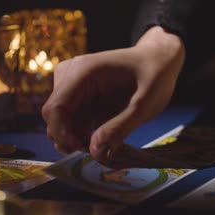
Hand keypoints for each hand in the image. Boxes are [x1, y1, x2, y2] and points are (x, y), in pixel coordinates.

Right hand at [42, 26, 184, 163]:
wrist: (160, 60)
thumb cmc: (155, 75)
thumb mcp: (144, 104)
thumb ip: (119, 128)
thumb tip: (95, 154)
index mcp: (82, 71)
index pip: (55, 108)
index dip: (62, 134)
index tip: (83, 151)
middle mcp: (71, 77)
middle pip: (55, 118)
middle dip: (71, 139)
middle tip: (99, 152)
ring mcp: (74, 88)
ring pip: (62, 123)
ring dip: (78, 140)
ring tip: (105, 147)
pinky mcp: (81, 99)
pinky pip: (73, 123)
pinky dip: (84, 136)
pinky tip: (104, 142)